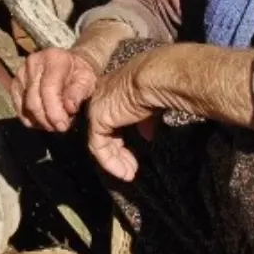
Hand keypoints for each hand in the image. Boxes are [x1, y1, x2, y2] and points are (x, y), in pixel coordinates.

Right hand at [11, 48, 98, 132]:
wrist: (69, 65)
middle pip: (34, 100)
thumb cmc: (79, 74)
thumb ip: (79, 92)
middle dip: (47, 120)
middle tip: (60, 128)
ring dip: (39, 121)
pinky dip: (30, 119)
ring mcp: (21, 73)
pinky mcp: (15, 84)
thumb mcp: (87, 80)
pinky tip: (43, 121)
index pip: (48, 88)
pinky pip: (18, 108)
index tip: (63, 126)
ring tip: (54, 124)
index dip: (54, 111)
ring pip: (25, 106)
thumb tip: (69, 108)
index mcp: (53, 58)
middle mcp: (33, 63)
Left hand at [86, 54, 161, 181]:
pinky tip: (123, 171)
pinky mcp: (96, 118)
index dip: (121, 140)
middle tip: (131, 168)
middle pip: (105, 132)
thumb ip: (145, 121)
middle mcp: (101, 98)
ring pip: (100, 141)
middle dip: (118, 152)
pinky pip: (98, 146)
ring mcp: (96, 107)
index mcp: (113, 92)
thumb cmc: (157, 86)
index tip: (132, 154)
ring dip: (115, 160)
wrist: (153, 79)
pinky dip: (109, 161)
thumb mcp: (150, 107)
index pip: (112, 120)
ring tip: (128, 174)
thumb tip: (148, 135)